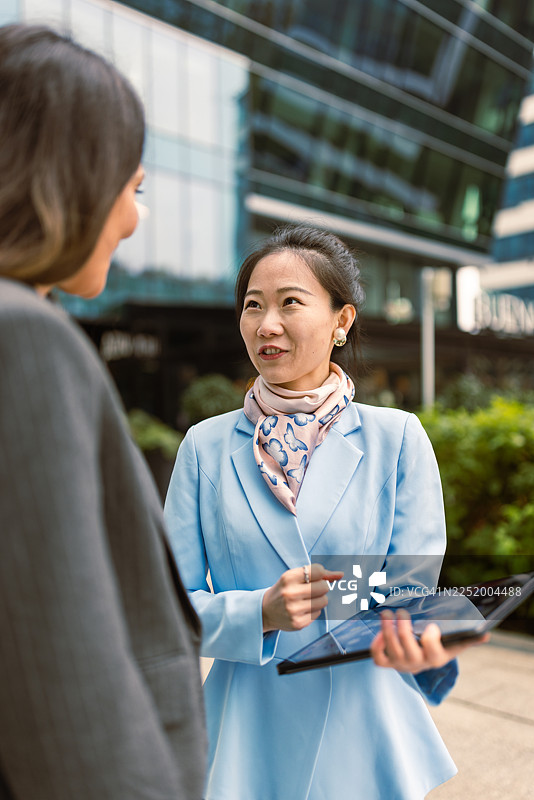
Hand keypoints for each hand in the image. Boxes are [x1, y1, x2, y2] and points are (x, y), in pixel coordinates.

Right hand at [262, 563, 343, 632]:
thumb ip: (318, 574)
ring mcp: (294, 610)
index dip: (322, 574)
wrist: (265, 611)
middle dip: (321, 588)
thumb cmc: (284, 590)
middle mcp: (290, 593)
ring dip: (319, 599)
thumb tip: (340, 575)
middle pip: (324, 587)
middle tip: (311, 589)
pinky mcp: (298, 623)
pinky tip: (302, 609)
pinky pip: (318, 613)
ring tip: (306, 600)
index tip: (317, 577)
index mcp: (289, 578)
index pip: (318, 571)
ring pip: (324, 601)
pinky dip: (313, 610)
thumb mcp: (295, 576)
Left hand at [370, 609, 489, 672]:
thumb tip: (486, 635)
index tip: (432, 626)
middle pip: (409, 651)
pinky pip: (379, 658)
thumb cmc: (440, 644)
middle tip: (401, 612)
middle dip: (404, 631)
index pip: (434, 654)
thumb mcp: (454, 642)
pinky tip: (378, 631)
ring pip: (392, 652)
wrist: (422, 656)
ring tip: (386, 613)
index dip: (431, 641)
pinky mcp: (389, 662)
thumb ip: (469, 638)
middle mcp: (418, 664)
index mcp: (437, 658)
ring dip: (387, 631)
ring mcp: (402, 664)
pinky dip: (376, 646)